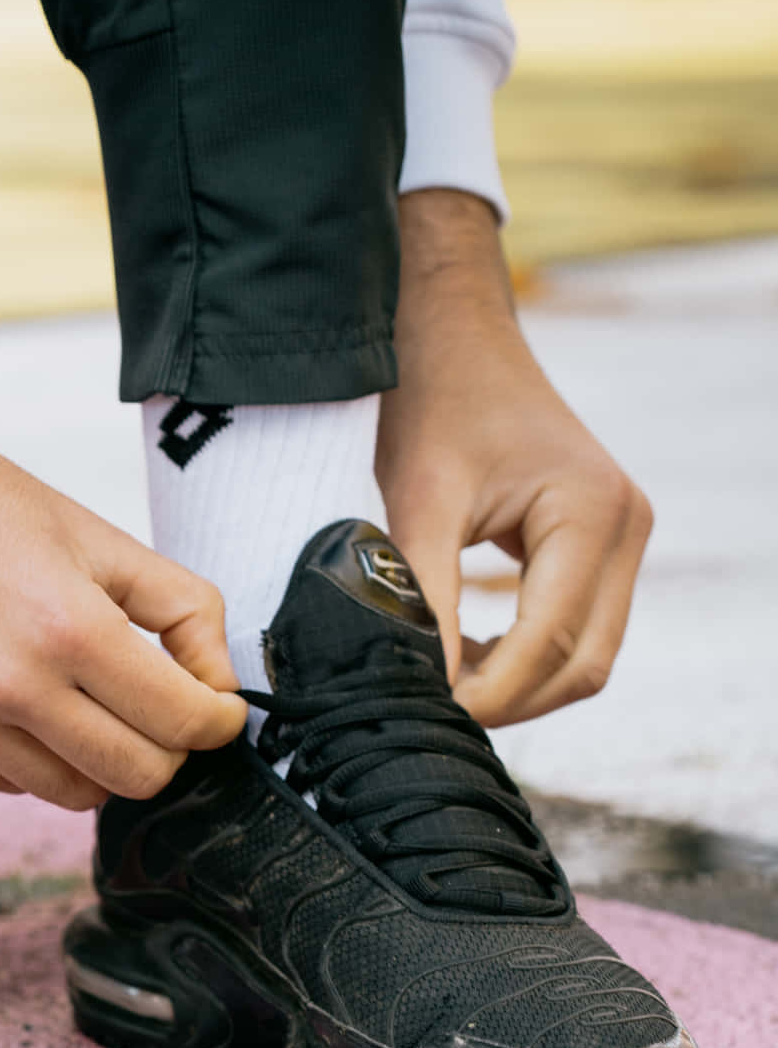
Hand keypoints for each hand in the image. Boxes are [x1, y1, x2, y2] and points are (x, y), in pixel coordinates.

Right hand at [0, 327, 245, 808]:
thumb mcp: (96, 535)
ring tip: (84, 699)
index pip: (182, 722)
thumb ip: (181, 608)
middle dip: (167, 749)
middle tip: (160, 710)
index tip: (219, 711)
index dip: (218, 721)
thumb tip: (221, 685)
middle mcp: (8, 687)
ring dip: (97, 756)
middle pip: (137, 776)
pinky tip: (19, 699)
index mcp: (67, 627)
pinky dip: (32, 755)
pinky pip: (8, 784)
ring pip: (73, 793)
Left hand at [376, 190, 651, 728]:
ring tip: (445, 686)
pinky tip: (467, 656)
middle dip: (510, 700)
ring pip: (586, 657)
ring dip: (520, 686)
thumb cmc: (436, 401)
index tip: (428, 712)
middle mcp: (627, 528)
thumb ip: (425, 596)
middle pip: (584, 665)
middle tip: (432, 712)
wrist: (455, 335)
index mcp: (593, 512)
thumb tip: (422, 685)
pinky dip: (527, 658)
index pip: (552, 642)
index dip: (491, 692)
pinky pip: (578, 629)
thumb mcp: (420, 500)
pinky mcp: (602, 546)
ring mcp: (623, 538)